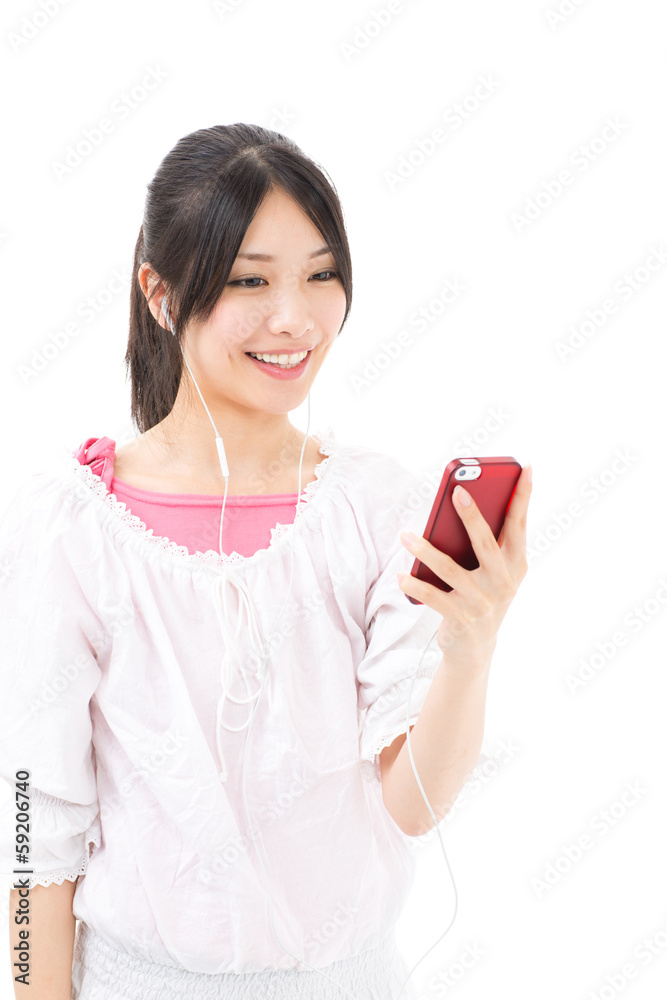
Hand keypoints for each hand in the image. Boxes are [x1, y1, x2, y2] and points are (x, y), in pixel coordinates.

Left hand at [397, 465, 531, 663]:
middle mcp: (504, 582)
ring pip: (451, 569)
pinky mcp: (462, 618)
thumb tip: (464, 504)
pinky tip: (400, 575)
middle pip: (486, 543)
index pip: (519, 524)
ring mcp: (483, 601)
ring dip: (425, 550)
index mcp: (516, 564)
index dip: (523, 496)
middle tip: (457, 491)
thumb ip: (487, 543)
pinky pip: (434, 597)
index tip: (526, 468)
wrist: (475, 647)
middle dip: (472, 516)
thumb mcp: (494, 572)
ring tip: (405, 536)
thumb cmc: (481, 595)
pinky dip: (415, 585)